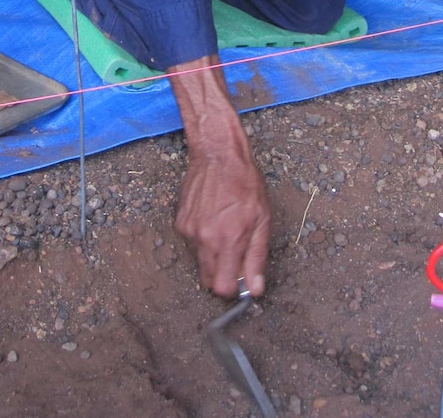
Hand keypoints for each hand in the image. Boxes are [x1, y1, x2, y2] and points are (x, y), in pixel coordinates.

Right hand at [169, 55, 270, 297]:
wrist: (217, 153)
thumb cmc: (244, 182)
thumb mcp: (262, 218)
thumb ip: (256, 257)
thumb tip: (254, 289)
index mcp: (227, 240)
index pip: (222, 288)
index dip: (233, 289)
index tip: (242, 280)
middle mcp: (204, 239)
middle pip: (209, 281)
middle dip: (223, 276)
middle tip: (236, 255)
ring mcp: (189, 231)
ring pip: (201, 262)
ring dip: (214, 256)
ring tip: (226, 229)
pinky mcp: (180, 222)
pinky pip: (192, 244)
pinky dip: (203, 239)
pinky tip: (213, 218)